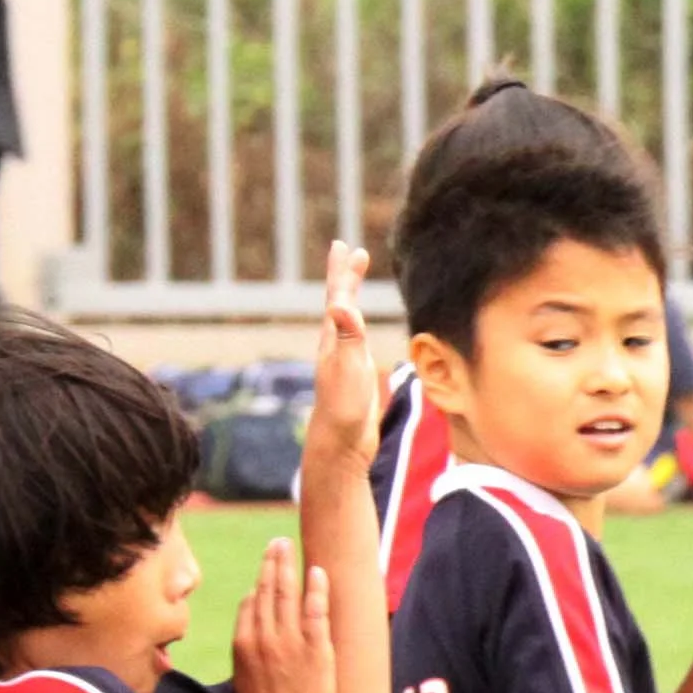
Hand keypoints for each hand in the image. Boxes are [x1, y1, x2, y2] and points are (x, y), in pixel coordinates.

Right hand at [233, 537, 334, 692]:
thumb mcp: (244, 685)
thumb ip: (246, 656)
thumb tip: (249, 637)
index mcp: (243, 646)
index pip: (250, 604)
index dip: (259, 585)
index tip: (266, 572)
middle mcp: (263, 638)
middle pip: (267, 590)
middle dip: (272, 562)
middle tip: (278, 543)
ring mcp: (289, 641)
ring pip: (287, 593)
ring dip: (288, 564)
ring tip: (290, 546)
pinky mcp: (315, 648)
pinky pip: (315, 609)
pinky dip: (316, 588)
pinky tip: (317, 571)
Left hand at [306, 238, 377, 470]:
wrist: (342, 447)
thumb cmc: (344, 408)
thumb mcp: (349, 367)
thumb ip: (348, 334)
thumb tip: (340, 303)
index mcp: (333, 340)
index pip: (337, 296)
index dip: (342, 271)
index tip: (343, 245)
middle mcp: (335, 347)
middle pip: (339, 303)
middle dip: (345, 276)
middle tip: (349, 251)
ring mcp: (344, 362)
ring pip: (346, 321)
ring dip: (350, 298)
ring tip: (353, 284)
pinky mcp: (353, 379)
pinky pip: (356, 341)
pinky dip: (358, 326)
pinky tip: (360, 330)